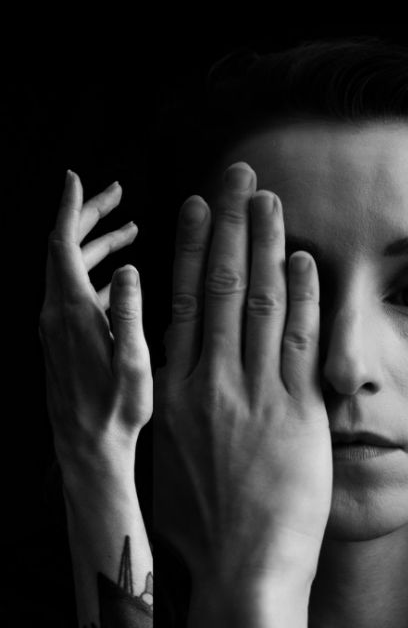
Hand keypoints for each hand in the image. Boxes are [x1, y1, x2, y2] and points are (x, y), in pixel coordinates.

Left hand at [38, 171, 148, 477]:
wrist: (88, 448)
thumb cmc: (116, 410)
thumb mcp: (132, 361)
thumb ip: (129, 312)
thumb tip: (130, 269)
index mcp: (71, 314)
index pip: (61, 247)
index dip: (70, 209)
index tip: (76, 179)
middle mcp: (55, 315)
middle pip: (63, 250)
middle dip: (88, 216)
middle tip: (116, 192)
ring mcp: (56, 327)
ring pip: (70, 269)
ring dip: (96, 243)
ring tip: (128, 227)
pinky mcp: (63, 338)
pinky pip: (75, 291)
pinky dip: (98, 272)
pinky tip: (122, 276)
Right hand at [154, 162, 331, 591]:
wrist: (245, 570)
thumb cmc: (207, 526)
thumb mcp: (173, 461)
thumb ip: (177, 410)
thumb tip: (177, 378)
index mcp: (173, 393)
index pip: (181, 302)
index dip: (191, 249)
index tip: (197, 207)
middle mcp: (209, 383)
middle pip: (219, 286)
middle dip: (231, 225)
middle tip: (239, 178)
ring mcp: (253, 392)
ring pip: (258, 301)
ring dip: (266, 245)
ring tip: (270, 200)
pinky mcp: (297, 409)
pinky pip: (299, 339)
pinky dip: (302, 295)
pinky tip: (305, 259)